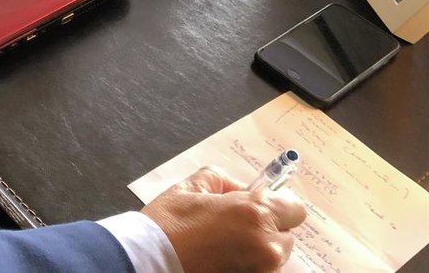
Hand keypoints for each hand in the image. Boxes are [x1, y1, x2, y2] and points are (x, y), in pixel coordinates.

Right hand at [142, 166, 306, 271]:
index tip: (261, 207)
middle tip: (233, 228)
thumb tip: (239, 189)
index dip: (278, 205)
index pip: (295, 209)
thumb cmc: (168, 225)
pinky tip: (223, 261)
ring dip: (257, 251)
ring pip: (273, 257)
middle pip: (285, 236)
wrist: (150, 262)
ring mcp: (262, 271)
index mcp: (255, 213)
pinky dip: (248, 266)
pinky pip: (261, 270)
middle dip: (264, 229)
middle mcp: (266, 245)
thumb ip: (222, 180)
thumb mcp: (190, 187)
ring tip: (223, 248)